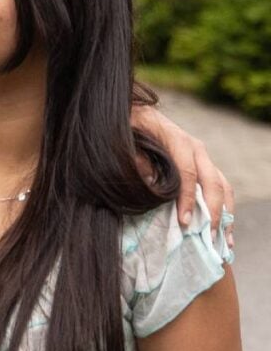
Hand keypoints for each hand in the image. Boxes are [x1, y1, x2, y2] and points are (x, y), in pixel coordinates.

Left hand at [131, 104, 235, 246]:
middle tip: (207, 237)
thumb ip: (136, 158)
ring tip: (224, 240)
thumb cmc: (128, 125)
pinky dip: (224, 207)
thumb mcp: (125, 137)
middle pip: (211, 182)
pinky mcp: (203, 164)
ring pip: (222, 185)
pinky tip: (223, 228)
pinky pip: (220, 186)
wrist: (135, 110)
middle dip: (212, 211)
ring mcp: (202, 156)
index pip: (188, 173)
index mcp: (177, 140)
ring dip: (225, 212)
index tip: (184, 222)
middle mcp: (195, 148)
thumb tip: (149, 182)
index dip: (187, 199)